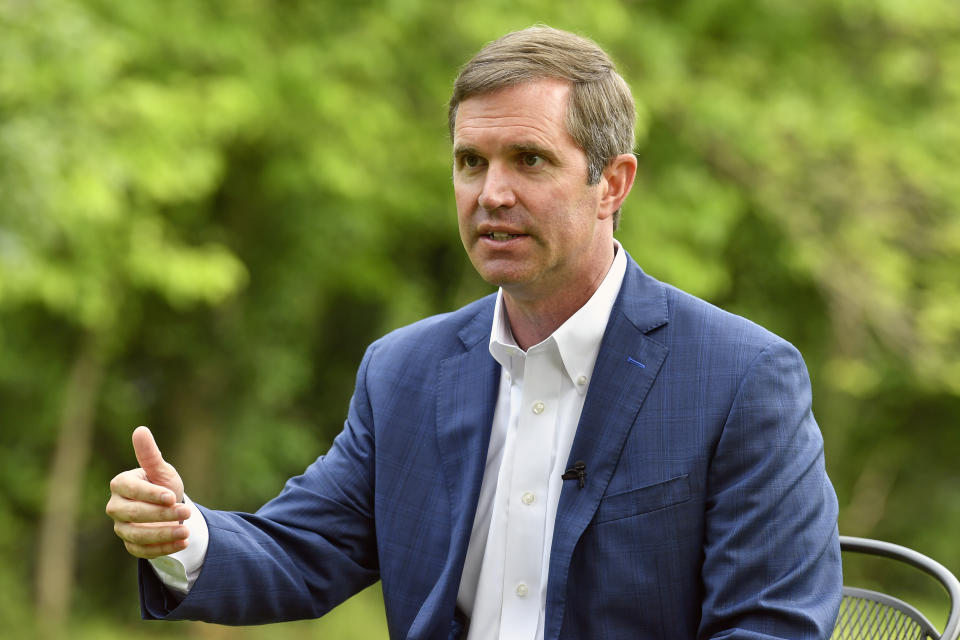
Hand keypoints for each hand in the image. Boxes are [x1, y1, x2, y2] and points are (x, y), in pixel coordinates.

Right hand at [106, 426, 190, 558]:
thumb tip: (140, 429)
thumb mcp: (161, 469)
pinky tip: (182, 543)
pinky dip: (163, 548)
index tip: (172, 497)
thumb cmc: (162, 483)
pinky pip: (143, 551)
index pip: (131, 490)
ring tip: (186, 532)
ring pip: (137, 535)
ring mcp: (121, 528)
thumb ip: (150, 454)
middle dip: (161, 514)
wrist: (168, 507)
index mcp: (120, 484)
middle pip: (133, 514)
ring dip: (163, 534)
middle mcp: (116, 507)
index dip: (151, 494)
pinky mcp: (131, 545)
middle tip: (187, 512)